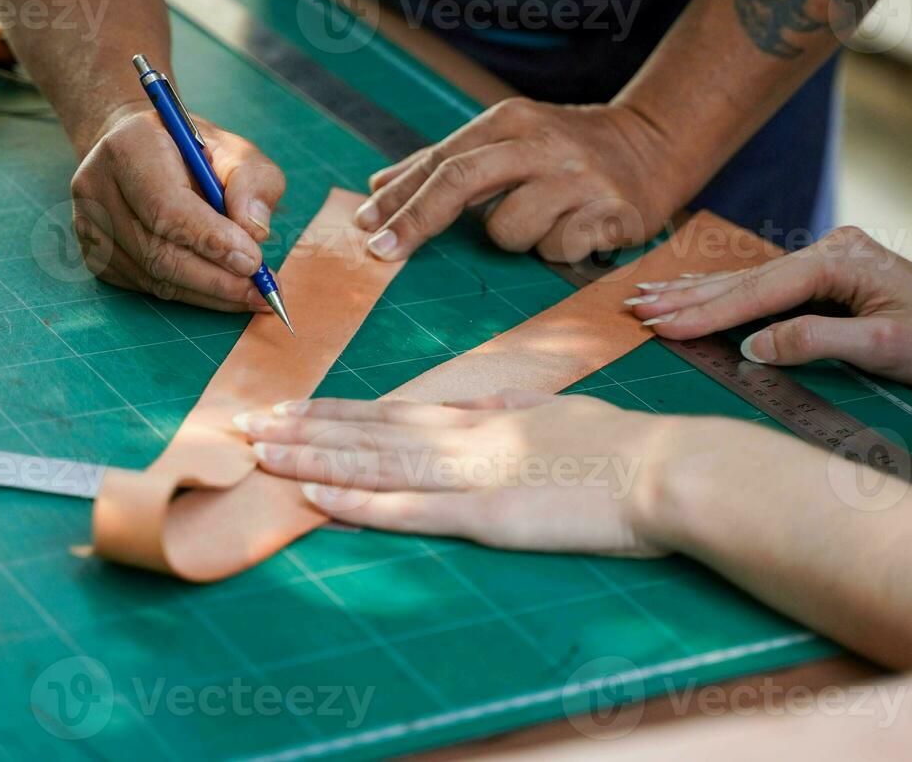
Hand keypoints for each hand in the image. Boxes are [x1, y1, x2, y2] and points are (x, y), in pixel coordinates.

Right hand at [70, 103, 284, 310]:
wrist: (139, 150)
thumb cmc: (193, 151)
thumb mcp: (235, 151)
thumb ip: (253, 182)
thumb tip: (254, 232)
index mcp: (130, 147)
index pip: (164, 205)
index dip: (210, 239)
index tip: (253, 260)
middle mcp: (97, 186)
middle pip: (155, 251)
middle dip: (214, 278)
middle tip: (260, 291)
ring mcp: (88, 224)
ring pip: (152, 277)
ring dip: (207, 293)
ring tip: (251, 294)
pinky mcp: (95, 254)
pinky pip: (145, 287)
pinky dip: (189, 294)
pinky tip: (219, 289)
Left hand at [234, 391, 739, 556]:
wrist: (667, 469)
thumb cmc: (624, 445)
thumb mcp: (563, 408)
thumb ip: (516, 405)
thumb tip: (486, 397)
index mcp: (483, 415)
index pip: (391, 411)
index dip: (335, 410)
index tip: (291, 405)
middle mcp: (464, 436)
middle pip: (367, 430)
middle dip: (301, 427)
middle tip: (244, 422)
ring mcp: (470, 473)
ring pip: (373, 460)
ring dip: (311, 454)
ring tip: (259, 449)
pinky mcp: (485, 514)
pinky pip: (407, 506)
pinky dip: (356, 498)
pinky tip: (314, 491)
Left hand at [352, 98, 682, 262]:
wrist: (653, 145)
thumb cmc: (564, 149)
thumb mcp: (507, 137)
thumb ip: (445, 161)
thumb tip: (377, 184)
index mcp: (510, 121)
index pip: (440, 161)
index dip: (398, 197)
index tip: (363, 227)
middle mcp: (541, 144)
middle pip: (459, 182)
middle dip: (414, 221)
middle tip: (382, 253)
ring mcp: (577, 179)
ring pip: (508, 230)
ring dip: (513, 238)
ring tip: (542, 220)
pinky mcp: (611, 213)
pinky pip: (557, 250)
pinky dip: (556, 249)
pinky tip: (575, 229)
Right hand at [627, 226, 911, 390]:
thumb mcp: (883, 350)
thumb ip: (816, 342)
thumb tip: (756, 346)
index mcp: (838, 260)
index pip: (759, 292)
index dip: (707, 313)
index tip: (662, 325)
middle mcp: (829, 249)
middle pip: (745, 279)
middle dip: (688, 297)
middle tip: (636, 308)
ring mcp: (827, 259)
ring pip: (749, 280)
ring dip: (698, 293)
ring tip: (650, 297)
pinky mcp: (828, 275)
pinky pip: (765, 287)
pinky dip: (726, 295)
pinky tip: (695, 294)